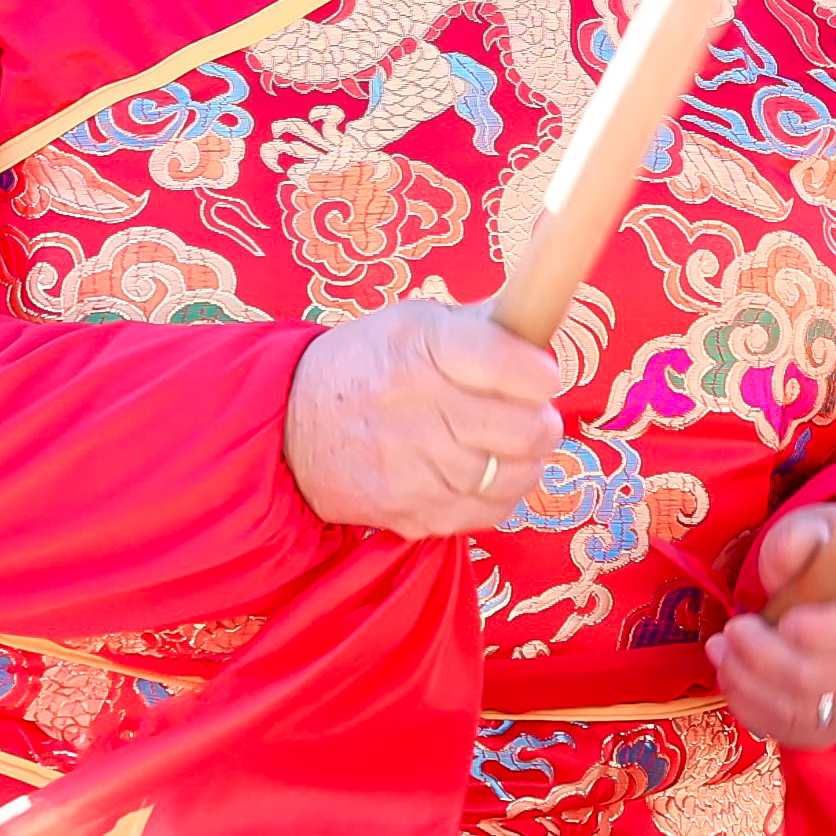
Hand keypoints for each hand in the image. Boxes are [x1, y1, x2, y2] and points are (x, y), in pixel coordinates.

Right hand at [284, 301, 563, 538]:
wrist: (291, 426)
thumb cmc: (369, 365)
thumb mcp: (416, 322)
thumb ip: (482, 325)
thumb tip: (544, 325)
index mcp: (419, 346)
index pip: (501, 362)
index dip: (538, 374)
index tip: (544, 376)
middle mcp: (413, 407)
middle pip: (521, 430)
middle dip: (542, 423)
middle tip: (534, 416)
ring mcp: (409, 467)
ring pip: (511, 477)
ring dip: (524, 463)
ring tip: (510, 446)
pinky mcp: (408, 511)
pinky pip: (487, 513)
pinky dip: (498, 496)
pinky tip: (485, 475)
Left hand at [709, 503, 835, 746]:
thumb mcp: (819, 529)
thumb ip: (797, 540)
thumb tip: (786, 557)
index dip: (827, 631)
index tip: (785, 620)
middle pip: (825, 678)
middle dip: (764, 658)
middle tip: (731, 631)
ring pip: (806, 712)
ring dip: (750, 685)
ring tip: (721, 652)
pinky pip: (799, 734)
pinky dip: (756, 710)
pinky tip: (734, 680)